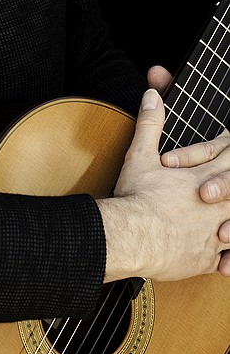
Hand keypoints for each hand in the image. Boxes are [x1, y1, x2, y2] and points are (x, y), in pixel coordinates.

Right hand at [148, 63, 229, 275]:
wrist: (133, 235)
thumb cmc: (136, 197)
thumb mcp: (140, 155)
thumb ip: (151, 124)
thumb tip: (152, 95)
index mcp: (201, 176)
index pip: (227, 156)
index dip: (228, 148)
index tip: (229, 145)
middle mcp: (214, 205)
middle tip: (227, 189)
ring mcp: (213, 232)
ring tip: (226, 225)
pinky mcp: (206, 257)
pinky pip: (226, 258)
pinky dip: (226, 257)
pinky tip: (223, 257)